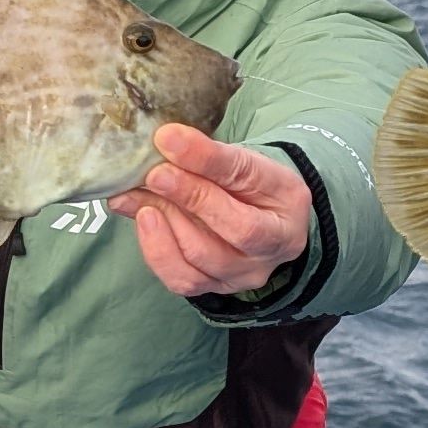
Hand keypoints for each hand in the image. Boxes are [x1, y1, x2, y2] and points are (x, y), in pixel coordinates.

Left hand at [115, 126, 310, 300]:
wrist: (256, 219)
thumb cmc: (252, 188)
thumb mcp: (242, 162)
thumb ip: (209, 155)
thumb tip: (165, 140)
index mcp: (287, 206)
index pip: (250, 183)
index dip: (208, 163)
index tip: (170, 140)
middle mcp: (272, 250)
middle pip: (234, 231)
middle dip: (189, 198)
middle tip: (154, 174)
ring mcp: (243, 275)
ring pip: (201, 260)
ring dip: (165, 226)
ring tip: (141, 199)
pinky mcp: (214, 287)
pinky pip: (182, 279)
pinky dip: (156, 249)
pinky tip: (141, 219)